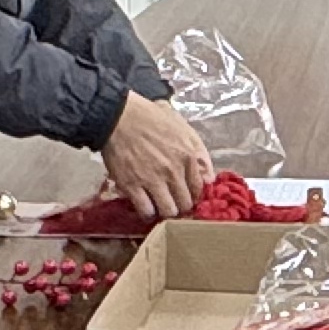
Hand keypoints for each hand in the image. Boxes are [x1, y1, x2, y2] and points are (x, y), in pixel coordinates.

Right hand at [101, 90, 214, 219]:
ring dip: (166, 211)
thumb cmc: (151, 117)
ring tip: (160, 205)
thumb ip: (199, 152)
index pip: (198, 188)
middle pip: (185, 203)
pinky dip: (147, 212)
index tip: (187, 195)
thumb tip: (209, 177)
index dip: (193, 194)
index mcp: (187, 156)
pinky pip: (146, 211)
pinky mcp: (132, 186)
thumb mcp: (182, 128)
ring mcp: (152, 180)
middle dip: (181, 205)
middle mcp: (173, 171)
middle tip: (174, 202)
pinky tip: (146, 206)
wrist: (119, 116)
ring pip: (168, 211)